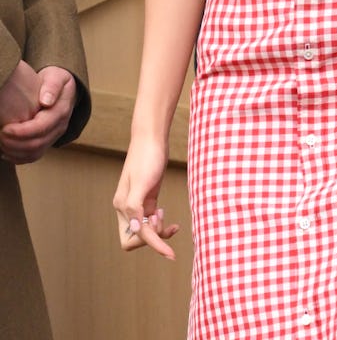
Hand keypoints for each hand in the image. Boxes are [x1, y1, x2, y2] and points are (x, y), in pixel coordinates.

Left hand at [0, 66, 76, 162]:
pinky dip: (18, 158)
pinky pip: (34, 156)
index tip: (5, 128)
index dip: (22, 132)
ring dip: (15, 152)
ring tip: (0, 144)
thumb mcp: (56, 77)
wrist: (63, 89)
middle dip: (15, 144)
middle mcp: (60, 127)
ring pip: (35, 153)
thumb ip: (52, 86)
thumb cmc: (56, 80)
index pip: (41, 127)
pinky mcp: (48, 141)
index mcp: (61, 111)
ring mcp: (54, 136)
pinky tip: (5, 152)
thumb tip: (46, 101)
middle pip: (37, 144)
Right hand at [113, 135, 179, 259]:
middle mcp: (127, 208)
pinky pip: (152, 220)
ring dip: (158, 229)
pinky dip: (160, 222)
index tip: (167, 245)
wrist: (153, 138)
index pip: (132, 239)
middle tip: (161, 217)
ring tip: (164, 212)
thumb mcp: (141, 182)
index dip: (150, 242)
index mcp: (122, 206)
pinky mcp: (148, 198)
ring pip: (146, 231)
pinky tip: (164, 211)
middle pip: (138, 239)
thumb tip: (134, 229)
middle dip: (152, 236)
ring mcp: (138, 204)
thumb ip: (135, 206)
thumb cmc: (147, 158)